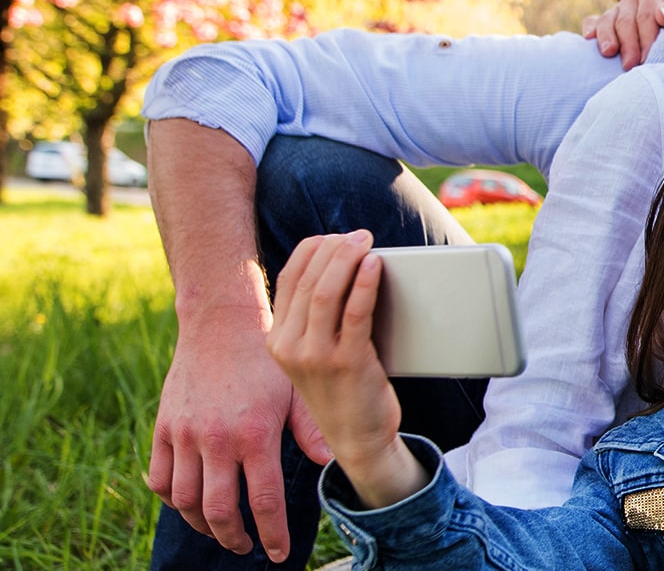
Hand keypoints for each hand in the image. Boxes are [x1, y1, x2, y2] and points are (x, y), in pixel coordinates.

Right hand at [146, 309, 323, 561]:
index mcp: (255, 434)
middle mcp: (216, 439)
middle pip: (219, 511)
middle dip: (235, 538)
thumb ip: (310, 431)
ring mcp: (185, 435)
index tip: (278, 554)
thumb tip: (332, 464)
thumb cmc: (266, 359)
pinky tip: (189, 503)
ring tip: (221, 531)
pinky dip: (172, 498)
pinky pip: (160, 478)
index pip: (263, 501)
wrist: (221, 324)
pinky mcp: (164, 428)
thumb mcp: (296, 391)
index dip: (272, 534)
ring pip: (185, 501)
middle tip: (247, 547)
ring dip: (202, 525)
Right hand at [266, 231, 427, 507]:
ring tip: (366, 242)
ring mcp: (315, 356)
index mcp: (277, 340)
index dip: (311, 251)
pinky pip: (355, 313)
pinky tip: (375, 266)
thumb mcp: (316, 353)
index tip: (332, 236)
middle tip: (358, 235)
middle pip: (307, 281)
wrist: (358, 439)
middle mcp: (289, 347)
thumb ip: (317, 319)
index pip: (288, 280)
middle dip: (334, 250)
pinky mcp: (347, 363)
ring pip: (326, 292)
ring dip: (348, 260)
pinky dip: (365, 284)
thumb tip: (341, 267)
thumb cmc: (343, 390)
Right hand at [581, 0, 663, 69]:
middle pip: (628, 18)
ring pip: (608, 19)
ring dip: (608, 37)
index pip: (648, 12)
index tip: (648, 56)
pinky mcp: (600, 21)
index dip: (647, 35)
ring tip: (609, 53)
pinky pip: (592, 21)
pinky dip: (591, 28)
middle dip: (629, 43)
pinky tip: (590, 38)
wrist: (661, 54)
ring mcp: (617, 9)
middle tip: (631, 64)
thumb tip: (660, 16)